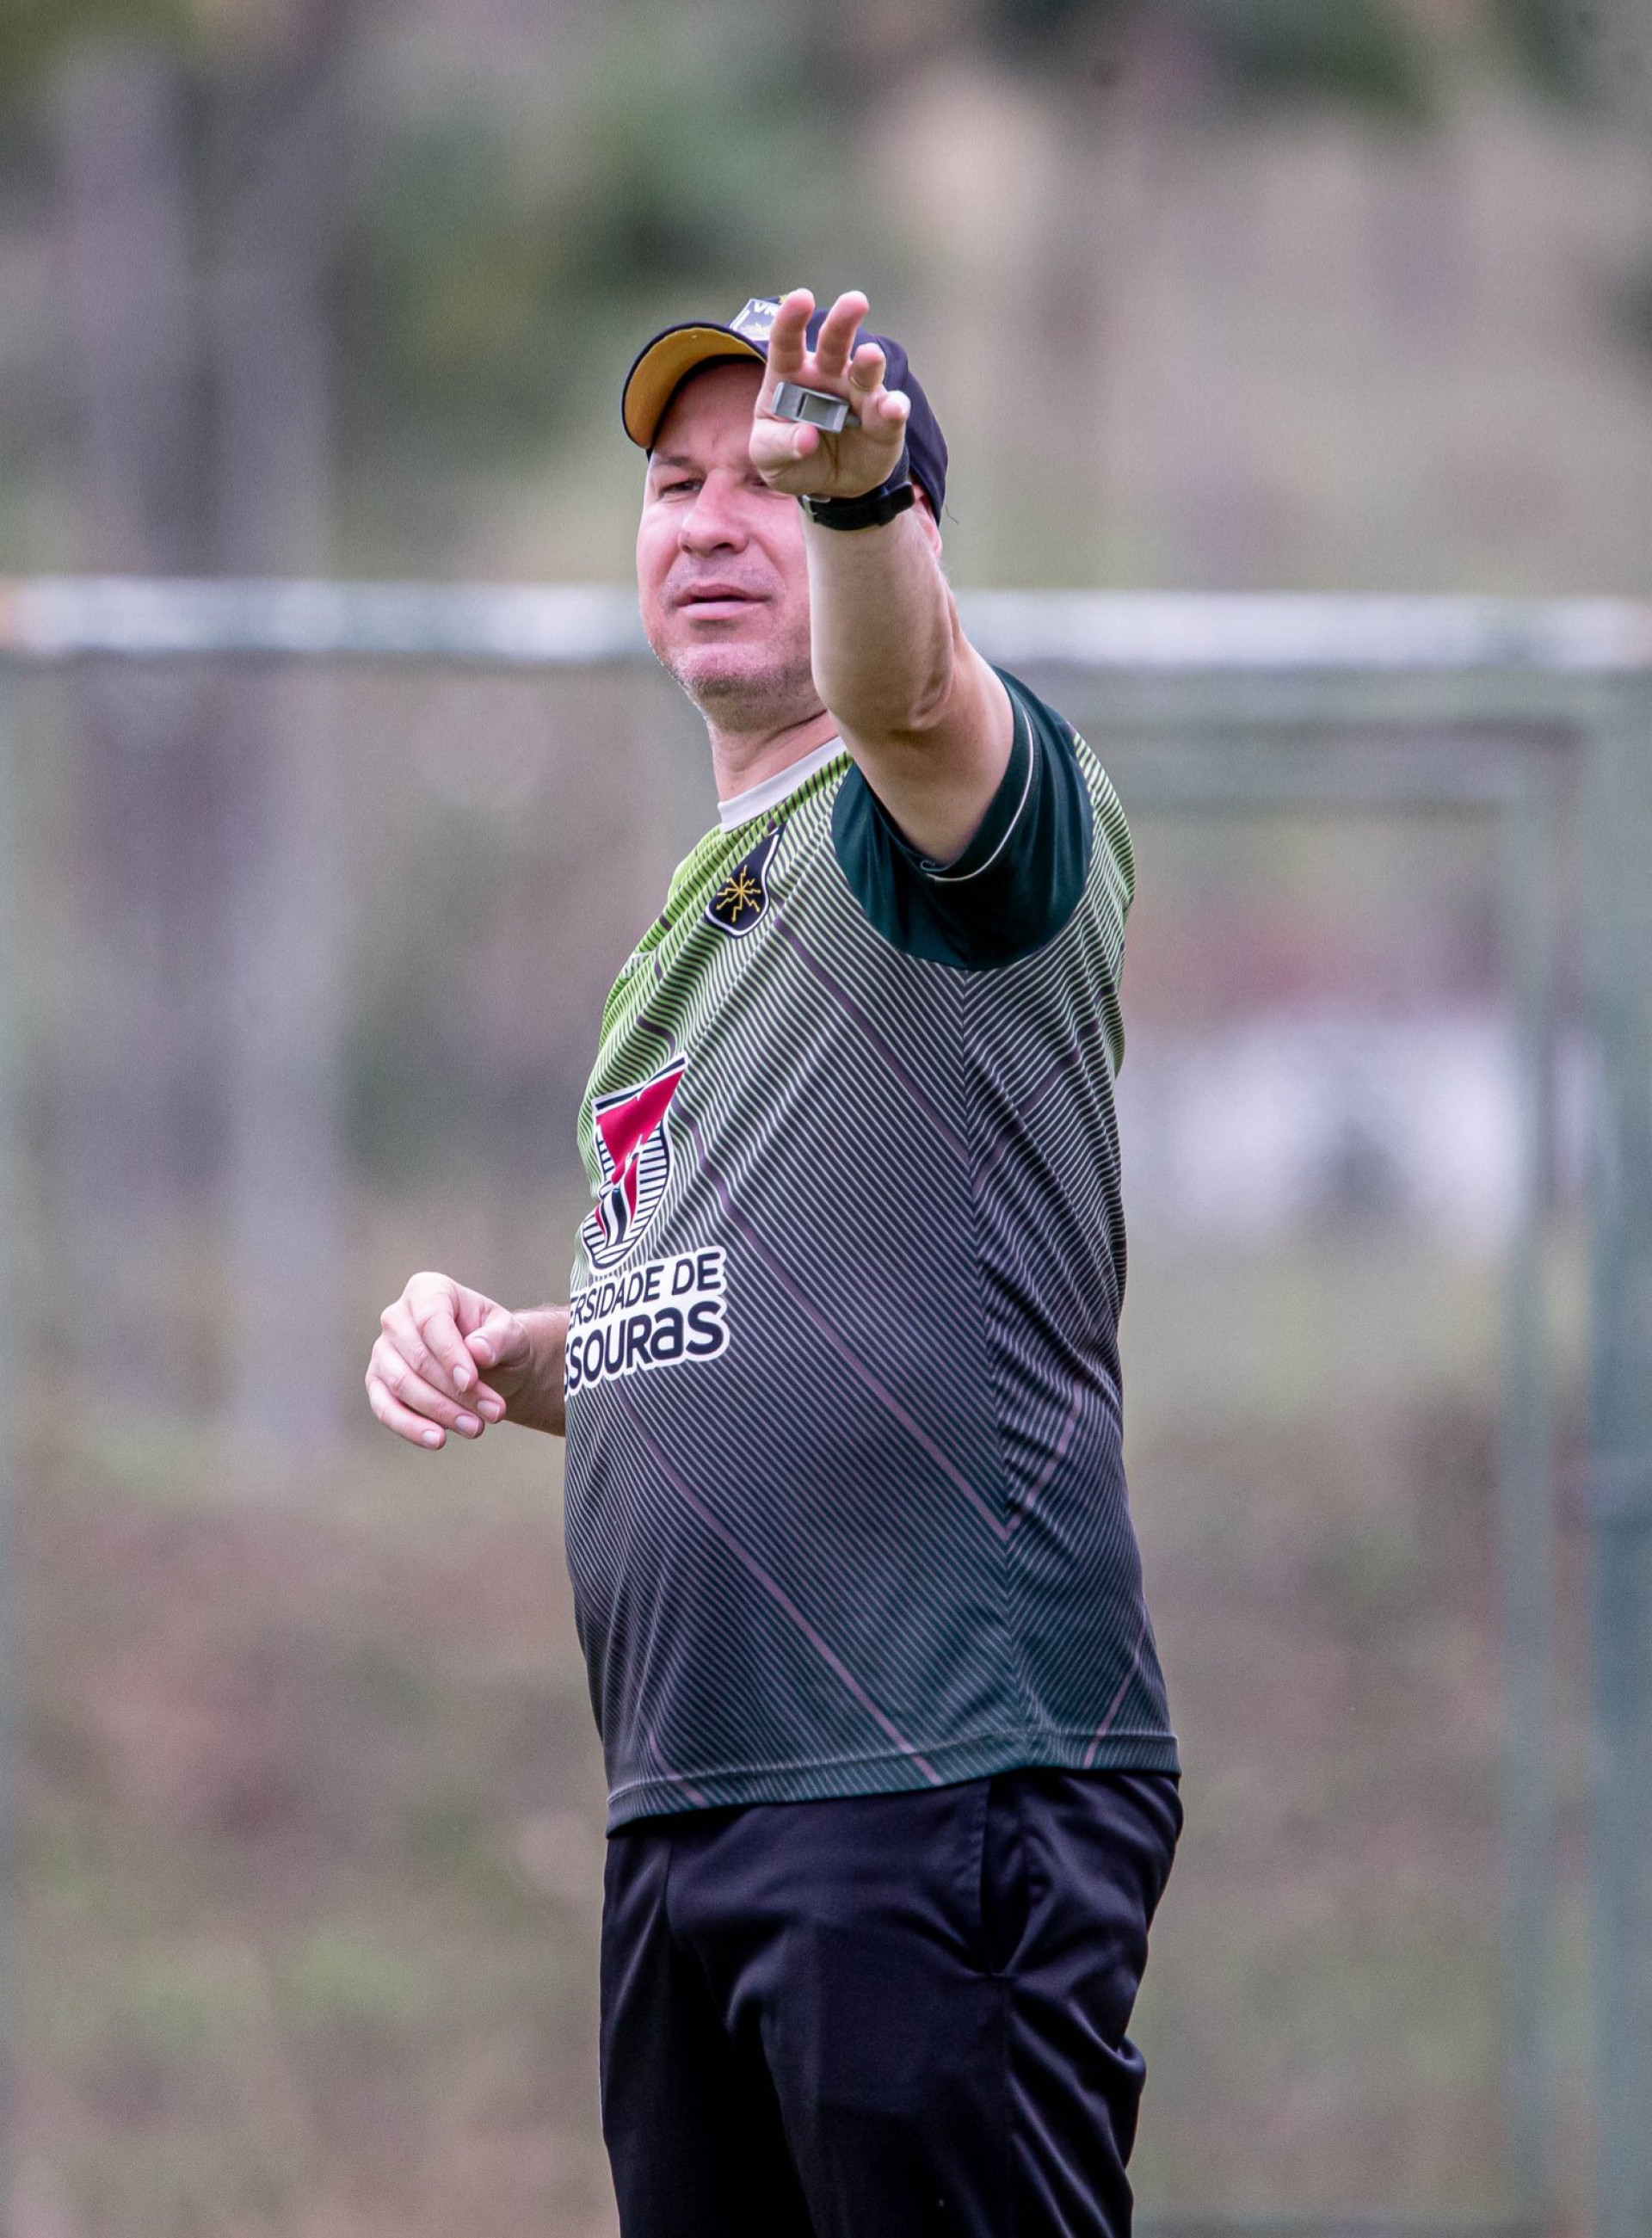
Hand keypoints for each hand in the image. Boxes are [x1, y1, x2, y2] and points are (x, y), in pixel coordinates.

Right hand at [366, 1271, 538, 1449]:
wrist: (491, 1367)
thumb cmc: (498, 1342)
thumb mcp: (511, 1335)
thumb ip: (498, 1339)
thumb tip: (477, 1351)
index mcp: (427, 1291)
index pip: (431, 1320)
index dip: (450, 1353)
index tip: (471, 1381)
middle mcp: (397, 1318)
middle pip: (418, 1357)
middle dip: (455, 1391)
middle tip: (493, 1413)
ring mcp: (383, 1352)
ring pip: (401, 1385)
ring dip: (439, 1411)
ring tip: (476, 1429)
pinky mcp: (378, 1384)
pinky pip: (385, 1408)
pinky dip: (410, 1427)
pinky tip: (438, 1440)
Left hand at [749, 288, 910, 502]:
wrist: (828, 484)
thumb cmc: (791, 457)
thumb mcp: (769, 458)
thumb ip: (779, 446)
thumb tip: (806, 438)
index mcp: (791, 376)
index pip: (787, 342)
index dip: (792, 319)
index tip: (802, 298)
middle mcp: (827, 376)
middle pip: (833, 343)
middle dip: (843, 321)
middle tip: (855, 301)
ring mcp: (859, 395)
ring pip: (866, 370)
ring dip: (870, 361)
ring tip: (870, 356)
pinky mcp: (884, 419)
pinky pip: (891, 411)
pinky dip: (894, 409)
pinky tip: (894, 409)